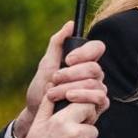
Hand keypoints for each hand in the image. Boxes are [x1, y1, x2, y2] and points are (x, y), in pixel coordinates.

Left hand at [14, 22, 108, 137]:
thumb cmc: (41, 89)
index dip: (86, 52)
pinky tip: (69, 98)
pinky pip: (100, 98)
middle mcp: (95, 76)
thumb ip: (57, 43)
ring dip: (71, 87)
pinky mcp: (98, 106)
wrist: (37, 113)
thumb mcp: (46, 64)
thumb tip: (70, 24)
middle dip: (71, 74)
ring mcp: (98, 91)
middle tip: (54, 79)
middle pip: (95, 68)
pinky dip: (82, 97)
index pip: (98, 48)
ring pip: (95, 84)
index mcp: (85, 62)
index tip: (68, 60)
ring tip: (53, 93)